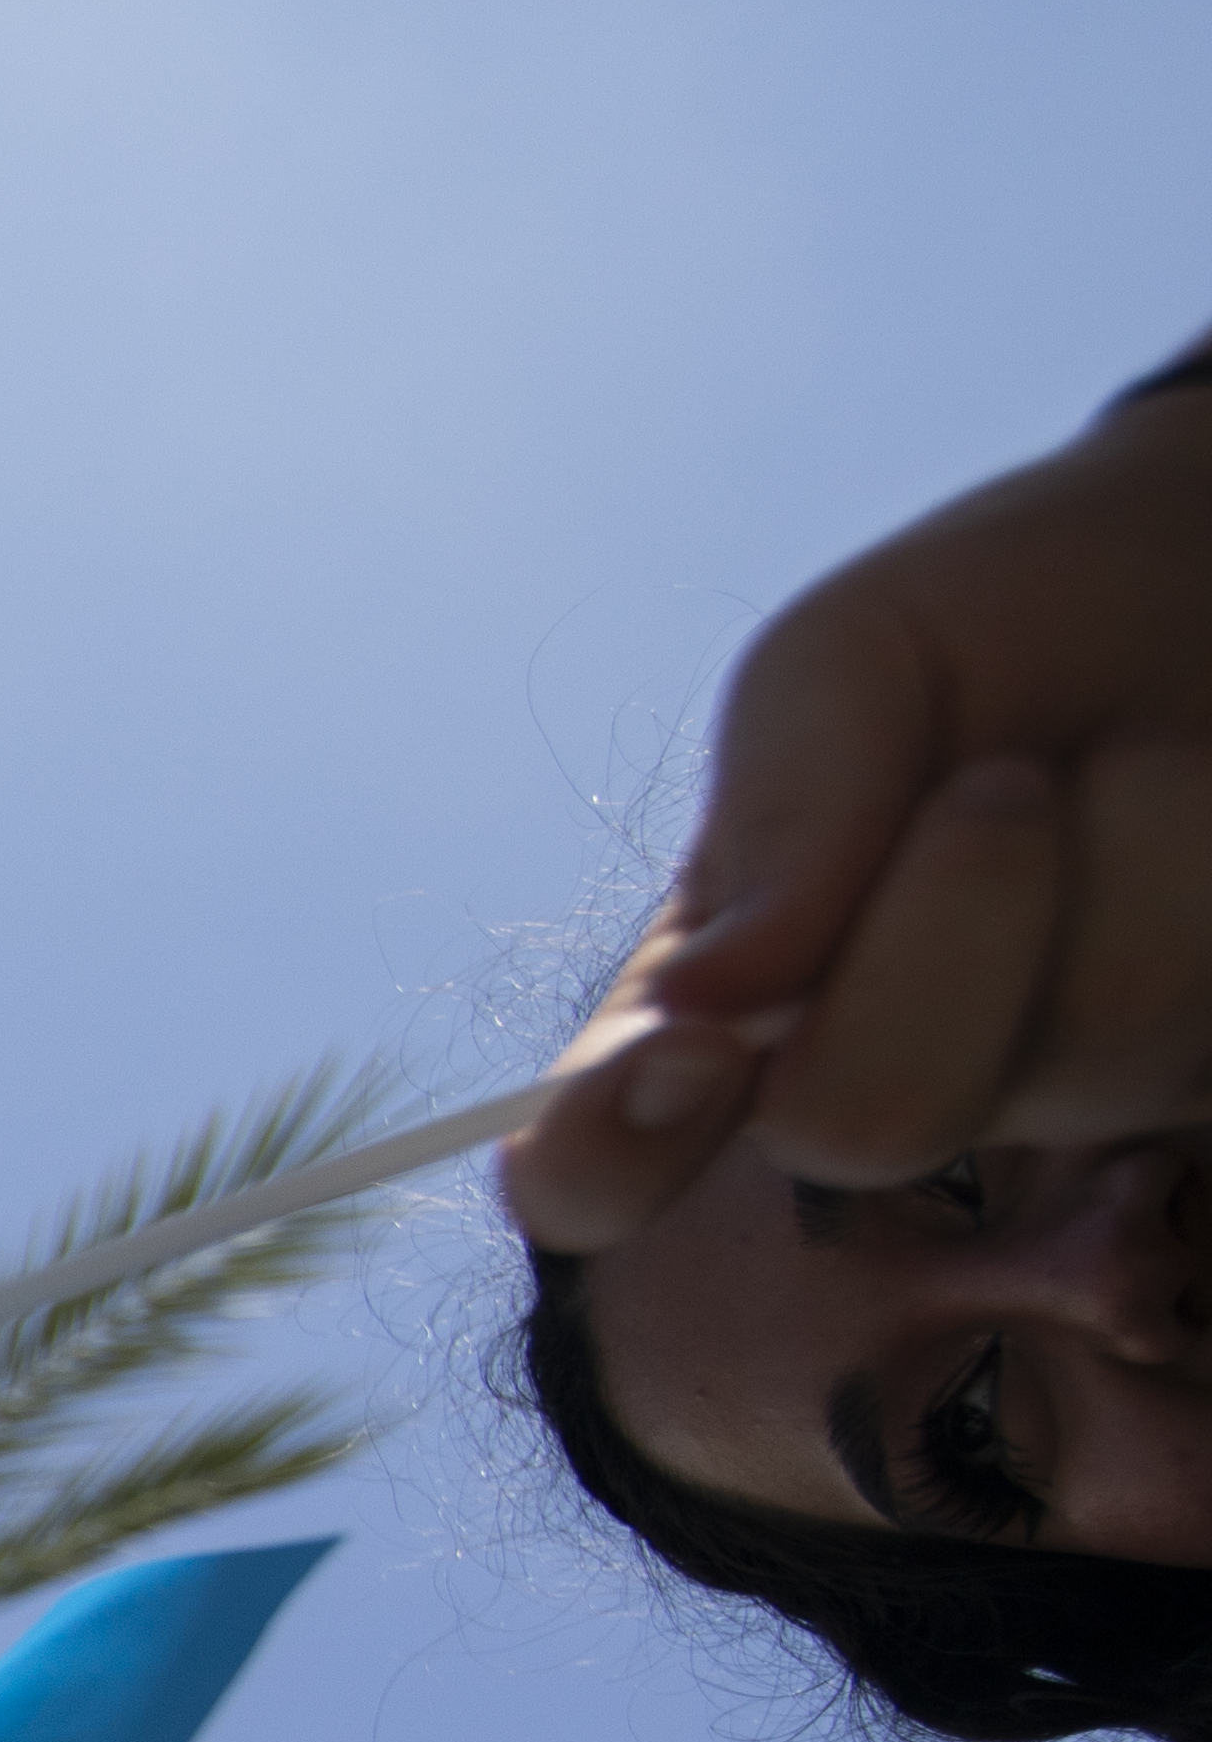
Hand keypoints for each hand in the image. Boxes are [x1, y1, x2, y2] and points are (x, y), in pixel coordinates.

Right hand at [509, 385, 1211, 1252]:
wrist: (1209, 566)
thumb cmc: (1002, 620)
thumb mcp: (845, 664)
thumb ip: (777, 812)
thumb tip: (705, 1001)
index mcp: (712, 1004)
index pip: (592, 1175)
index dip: (604, 1158)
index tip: (687, 1054)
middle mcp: (859, 1078)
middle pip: (857, 1127)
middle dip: (936, 939)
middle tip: (998, 784)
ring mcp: (1041, 1100)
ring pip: (1060, 1073)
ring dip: (1101, 867)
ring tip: (1095, 774)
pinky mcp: (1185, 1080)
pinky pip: (1189, 1024)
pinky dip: (1198, 865)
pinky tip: (1192, 809)